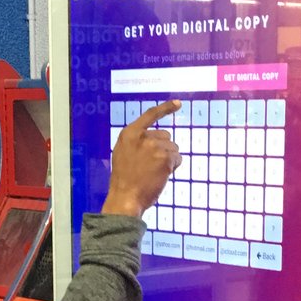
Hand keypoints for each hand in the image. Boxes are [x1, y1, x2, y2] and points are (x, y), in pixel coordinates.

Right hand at [102, 101, 182, 217]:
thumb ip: (137, 142)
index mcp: (129, 133)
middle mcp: (143, 137)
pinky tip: (161, 175)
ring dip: (169, 159)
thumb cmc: (124, 179)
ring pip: (173, 149)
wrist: (125, 197)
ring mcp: (155, 147)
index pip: (150, 115)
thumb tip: (156, 139)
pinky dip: (173, 167)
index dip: (165, 108)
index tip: (178, 103)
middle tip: (151, 165)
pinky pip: (178, 159)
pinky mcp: (165, 158)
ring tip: (154, 172)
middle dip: (164, 148)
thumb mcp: (123, 153)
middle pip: (166, 136)